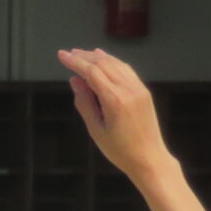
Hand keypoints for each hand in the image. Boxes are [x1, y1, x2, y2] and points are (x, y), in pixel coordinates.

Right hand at [59, 48, 171, 182]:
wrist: (149, 158)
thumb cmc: (120, 150)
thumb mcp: (96, 130)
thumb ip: (84, 103)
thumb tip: (75, 81)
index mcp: (114, 100)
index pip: (91, 72)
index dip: (75, 62)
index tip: (61, 55)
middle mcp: (128, 89)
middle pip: (103, 64)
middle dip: (85, 57)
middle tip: (69, 53)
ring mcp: (138, 88)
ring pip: (116, 64)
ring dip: (98, 57)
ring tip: (83, 53)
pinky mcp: (143, 91)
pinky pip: (126, 70)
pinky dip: (113, 62)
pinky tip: (104, 59)